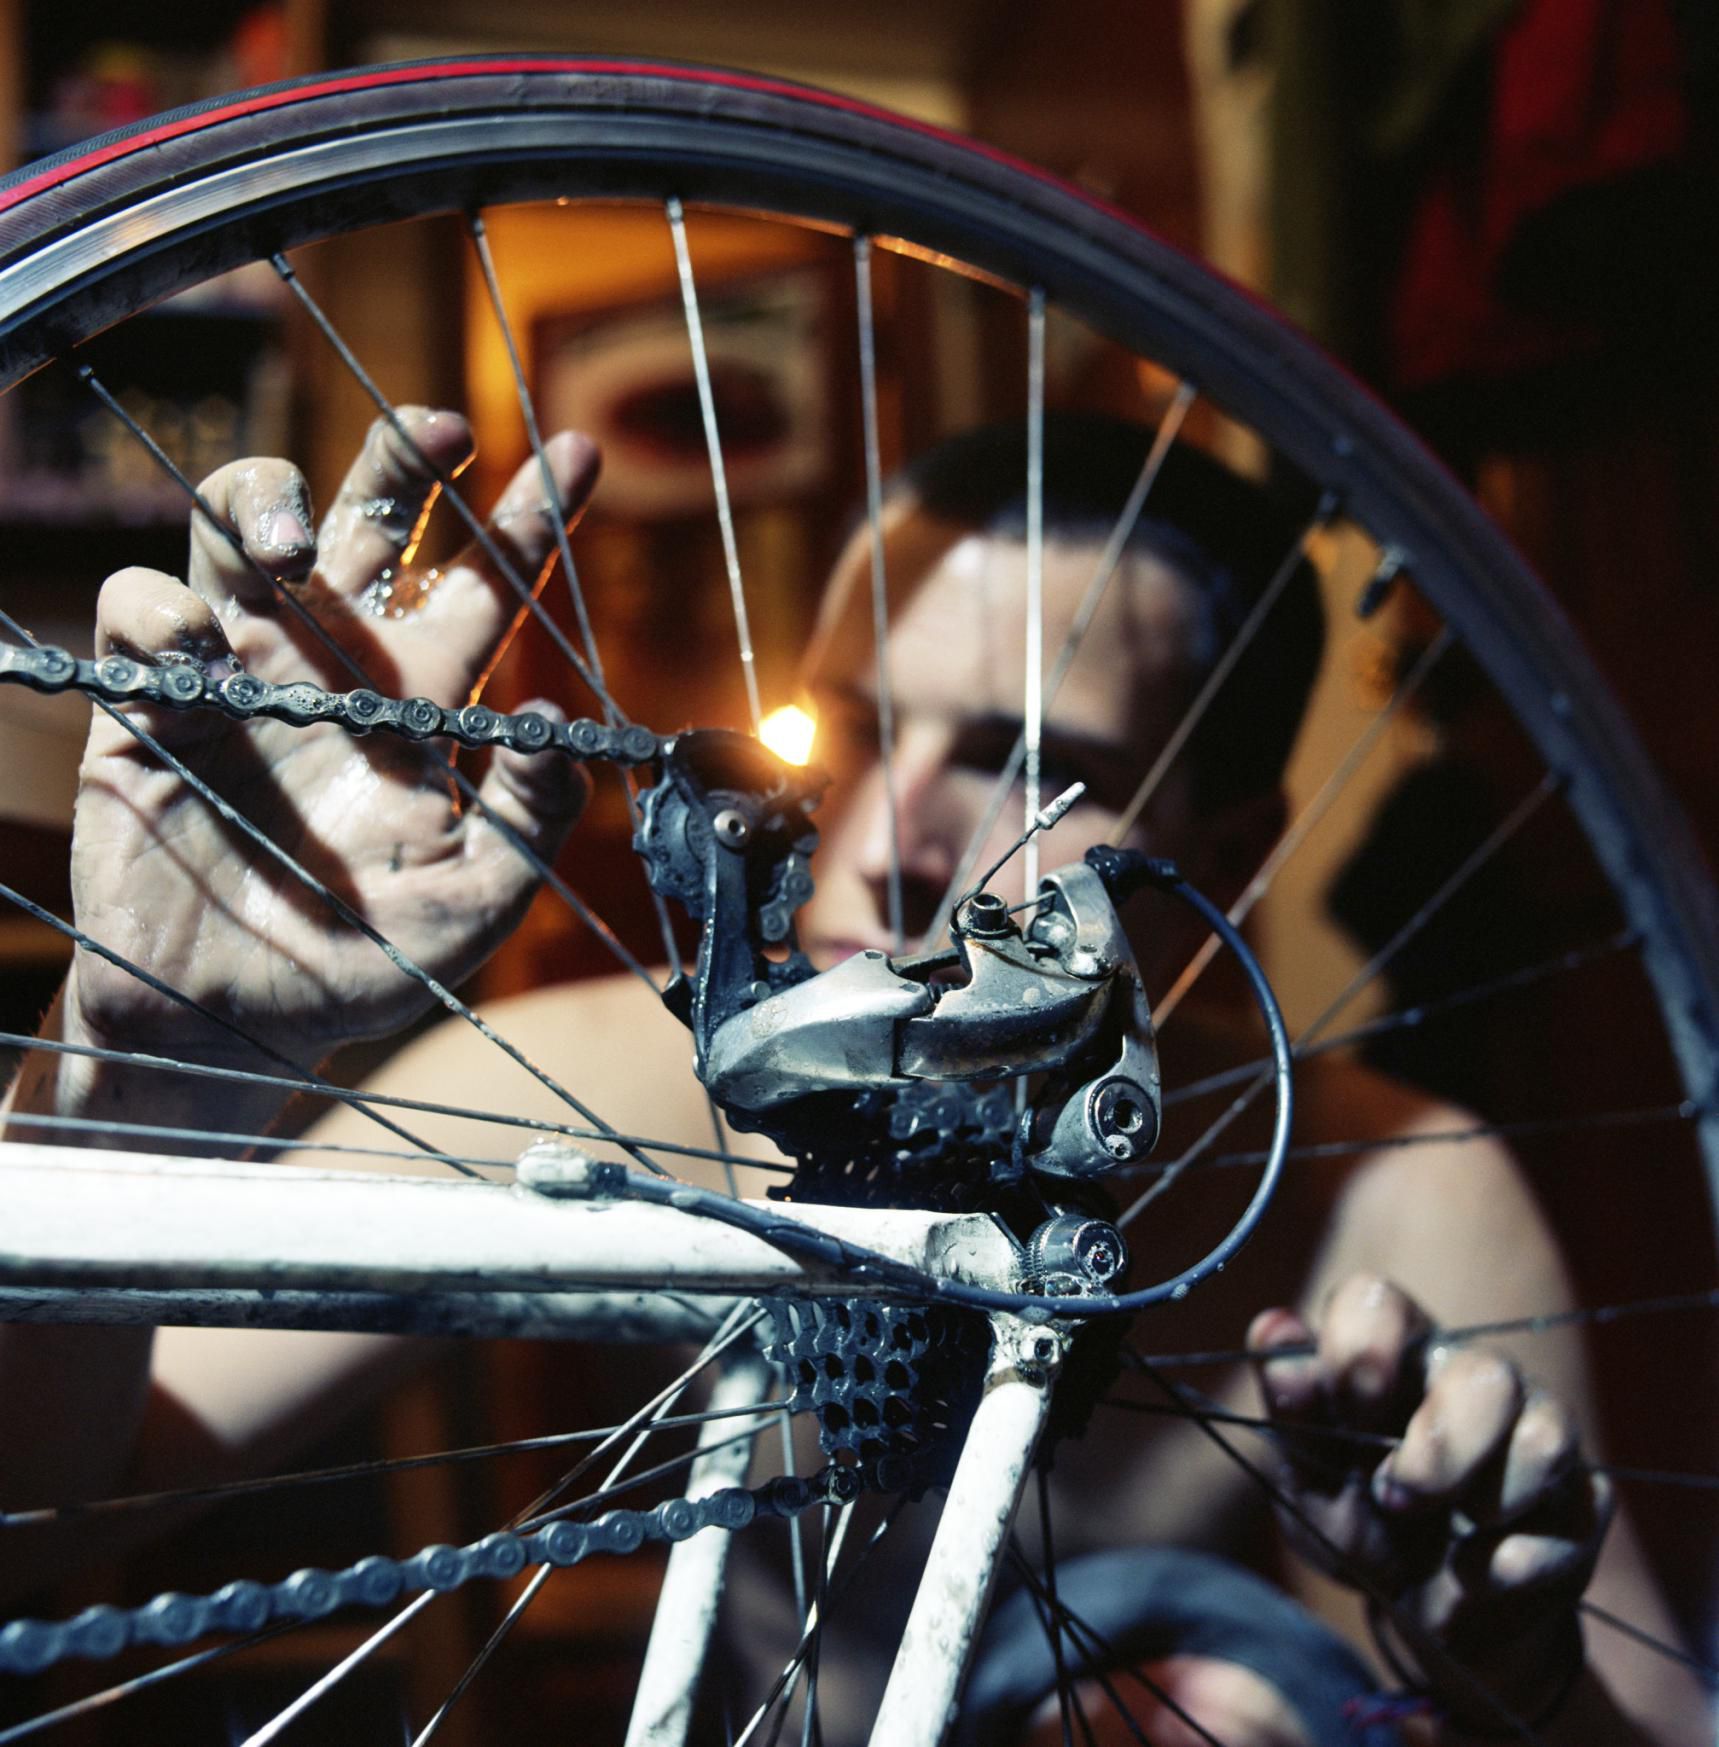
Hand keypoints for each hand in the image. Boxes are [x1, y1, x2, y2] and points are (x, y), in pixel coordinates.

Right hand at [62, 409, 597, 1095]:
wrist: (227, 1024)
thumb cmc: (360, 969)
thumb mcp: (469, 909)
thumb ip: (528, 826)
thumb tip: (567, 725)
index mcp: (420, 704)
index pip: (480, 588)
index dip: (528, 520)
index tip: (578, 451)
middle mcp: (334, 666)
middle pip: (368, 523)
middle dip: (401, 458)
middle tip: (438, 428)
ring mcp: (238, 669)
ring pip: (241, 524)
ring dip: (265, 502)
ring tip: (289, 552)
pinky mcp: (145, 699)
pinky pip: (141, 606)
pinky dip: (163, 609)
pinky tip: (196, 658)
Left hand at [1248, 1275, 1610, 1728]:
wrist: (1429, 1615)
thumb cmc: (1360, 1522)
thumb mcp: (1311, 1480)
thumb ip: (1293, 1410)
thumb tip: (1271, 1327)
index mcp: (1393, 1356)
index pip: (1381, 1302)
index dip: (1363, 1343)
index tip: (1350, 1402)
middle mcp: (1469, 1378)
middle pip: (1484, 1370)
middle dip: (1440, 1443)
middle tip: (1394, 1497)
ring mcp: (1536, 1431)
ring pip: (1542, 1430)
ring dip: (1485, 1495)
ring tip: (1442, 1540)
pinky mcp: (1583, 1499)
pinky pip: (1573, 1513)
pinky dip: (1517, 1559)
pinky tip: (1479, 1575)